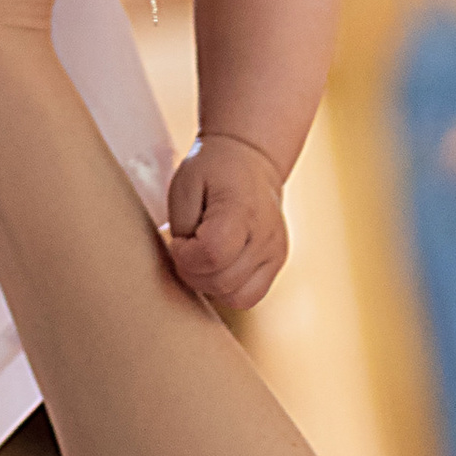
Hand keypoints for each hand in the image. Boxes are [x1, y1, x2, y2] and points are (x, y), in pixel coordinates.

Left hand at [164, 134, 288, 312]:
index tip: (178, 240)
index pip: (212, 254)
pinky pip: (250, 296)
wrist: (250, 158)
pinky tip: (218, 267)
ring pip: (236, 297)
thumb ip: (182, 227)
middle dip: (192, 272)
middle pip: (222, 281)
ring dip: (209, 284)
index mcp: (242, 209)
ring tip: (202, 258)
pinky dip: (228, 289)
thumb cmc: (213, 169)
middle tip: (186, 248)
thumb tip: (186, 262)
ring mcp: (275, 252)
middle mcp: (265, 234)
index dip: (185, 255)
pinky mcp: (277, 263)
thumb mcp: (184, 184)